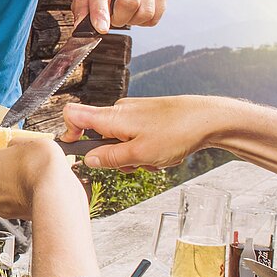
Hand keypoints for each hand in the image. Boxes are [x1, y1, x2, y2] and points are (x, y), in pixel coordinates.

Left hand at [0, 136, 77, 219]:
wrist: (56, 186)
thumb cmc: (37, 161)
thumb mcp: (22, 143)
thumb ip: (12, 148)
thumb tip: (14, 150)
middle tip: (15, 171)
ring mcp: (3, 209)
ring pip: (3, 201)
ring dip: (13, 193)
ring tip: (30, 179)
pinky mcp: (19, 218)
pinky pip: (18, 207)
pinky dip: (25, 201)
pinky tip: (38, 190)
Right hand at [60, 96, 224, 170]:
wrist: (208, 118)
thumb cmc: (177, 132)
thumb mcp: (139, 154)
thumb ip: (110, 158)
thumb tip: (89, 159)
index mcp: (111, 117)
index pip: (72, 114)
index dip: (68, 132)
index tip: (77, 150)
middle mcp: (119, 111)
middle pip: (98, 135)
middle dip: (112, 156)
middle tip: (133, 164)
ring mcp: (134, 113)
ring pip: (119, 139)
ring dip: (132, 155)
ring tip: (153, 159)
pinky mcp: (147, 117)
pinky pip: (135, 137)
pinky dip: (144, 149)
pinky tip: (162, 153)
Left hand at [73, 0, 169, 31]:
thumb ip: (81, 8)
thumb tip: (81, 27)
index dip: (101, 13)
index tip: (101, 28)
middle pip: (130, 2)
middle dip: (120, 18)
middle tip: (113, 15)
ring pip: (146, 12)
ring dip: (133, 20)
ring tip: (125, 11)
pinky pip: (156, 15)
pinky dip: (145, 20)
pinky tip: (137, 10)